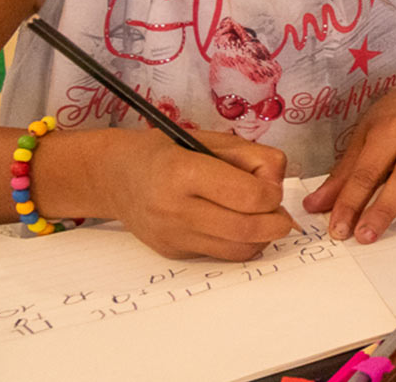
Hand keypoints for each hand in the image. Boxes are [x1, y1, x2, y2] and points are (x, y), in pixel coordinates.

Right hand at [99, 129, 297, 260]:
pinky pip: (222, 255)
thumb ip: (254, 157)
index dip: (273, 194)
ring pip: (240, 250)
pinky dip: (240, 243)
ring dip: (262, 237)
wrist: (117, 176)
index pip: (250, 196)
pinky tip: (235, 224)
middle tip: (278, 211)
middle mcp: (174, 208)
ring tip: (259, 217)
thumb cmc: (168, 152)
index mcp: (183, 172)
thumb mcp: (212, 140)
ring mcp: (172, 235)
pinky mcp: (174, 252)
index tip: (271, 188)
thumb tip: (278, 186)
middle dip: (276, 222)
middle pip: (249, 230)